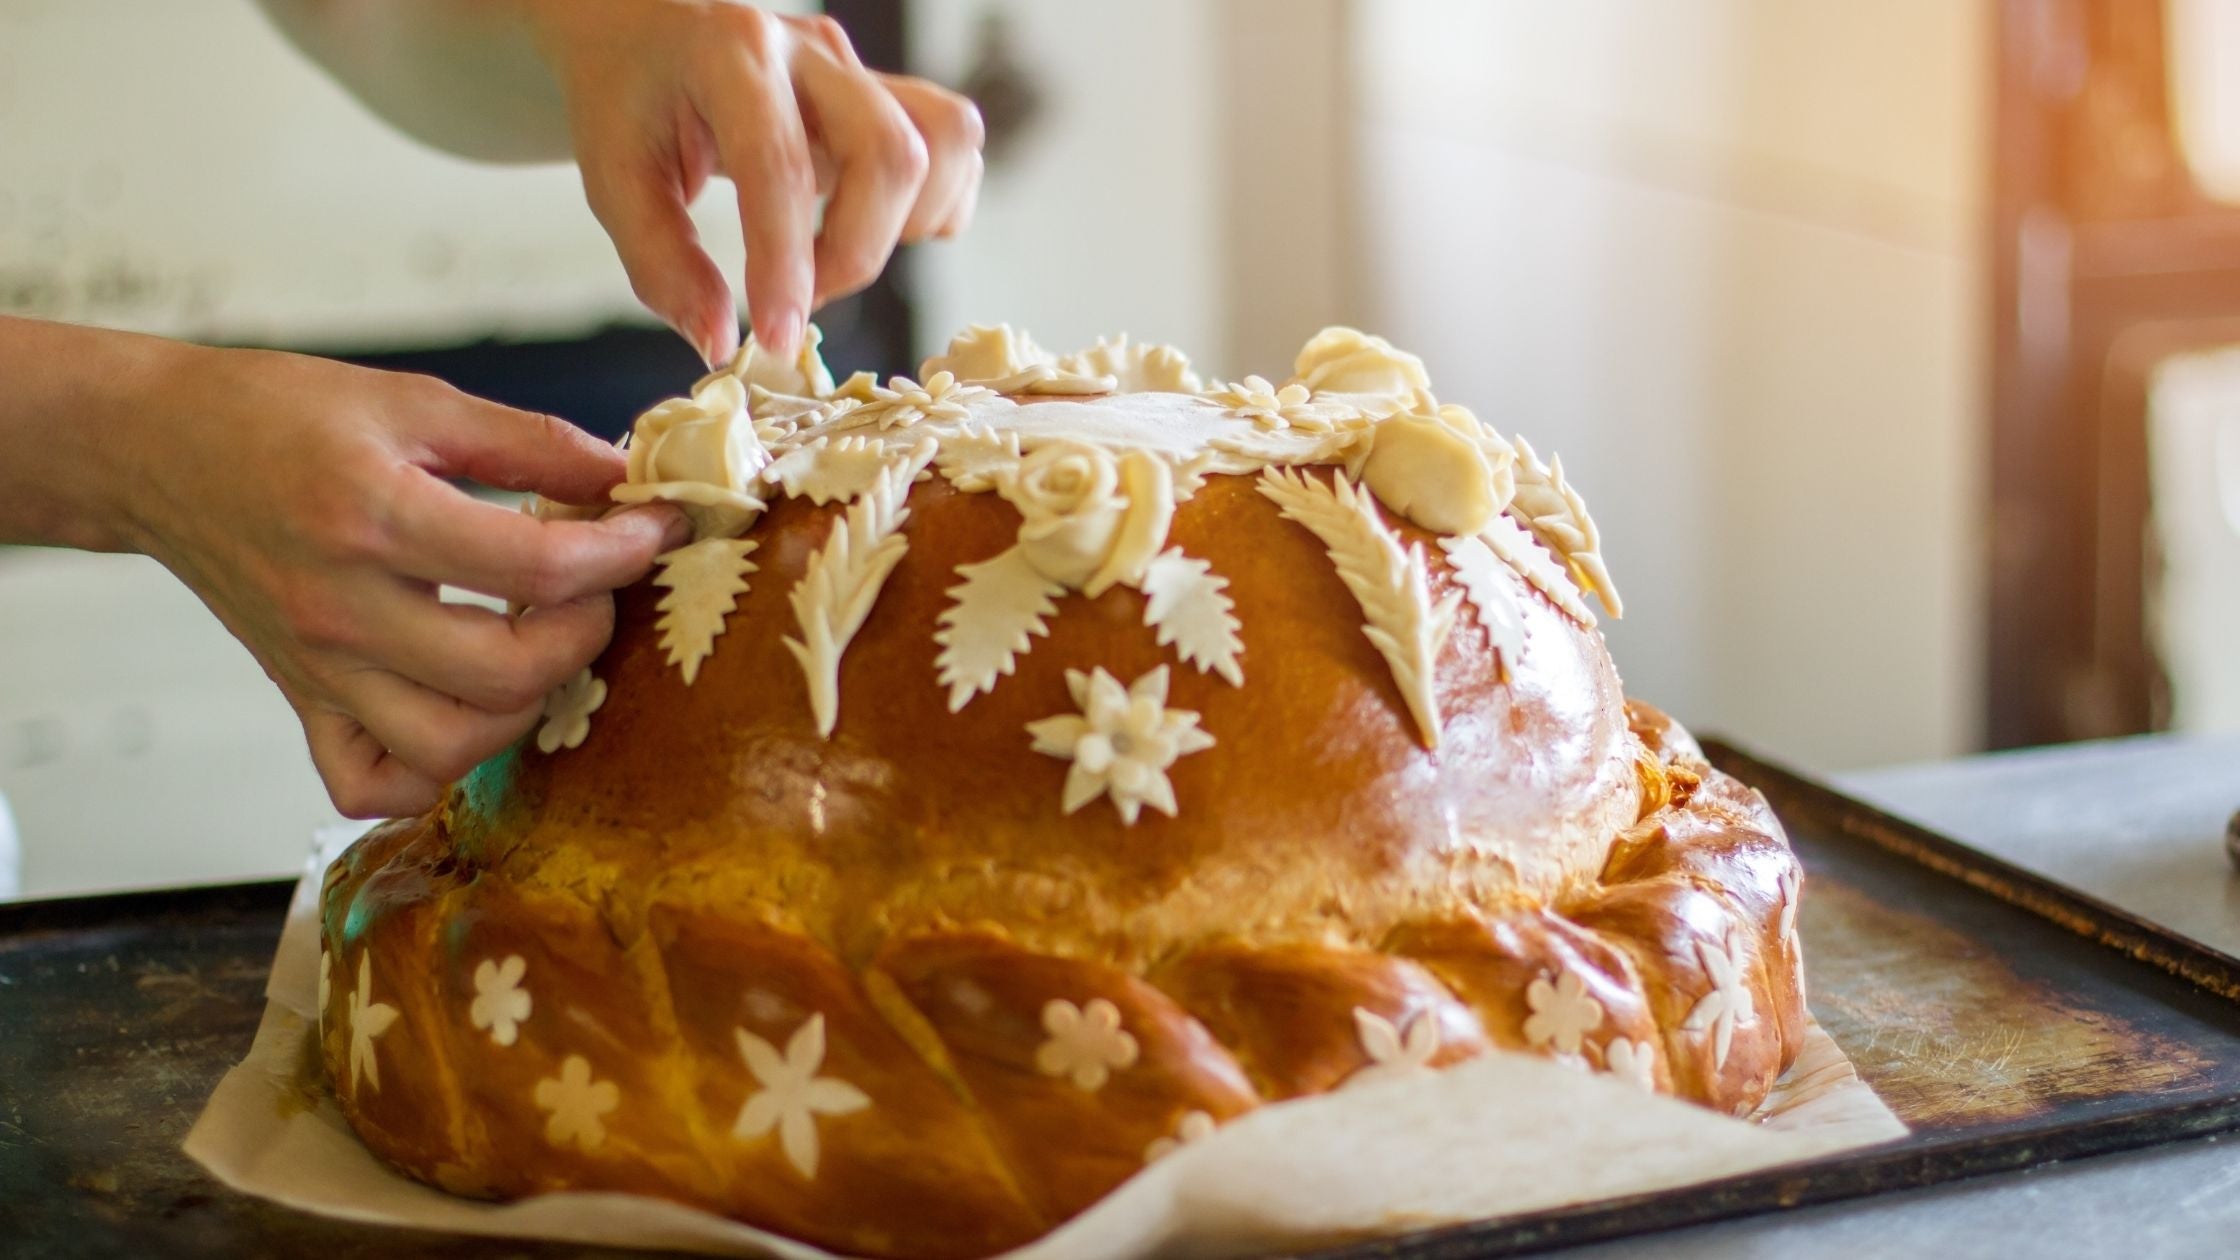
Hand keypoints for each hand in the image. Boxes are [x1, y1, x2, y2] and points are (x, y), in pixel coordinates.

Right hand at [113, 343, 686, 817]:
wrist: (159, 450)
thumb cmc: (280, 418)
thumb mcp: (413, 401)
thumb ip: (526, 440)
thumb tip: (623, 472)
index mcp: (373, 517)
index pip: (534, 569)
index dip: (620, 552)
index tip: (657, 526)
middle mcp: (341, 608)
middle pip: (505, 674)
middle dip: (584, 634)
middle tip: (595, 588)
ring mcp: (318, 669)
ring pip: (450, 748)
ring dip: (523, 705)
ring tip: (537, 643)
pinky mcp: (301, 700)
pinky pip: (371, 784)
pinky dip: (430, 769)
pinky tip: (464, 706)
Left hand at [524, 1, 985, 363]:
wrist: (642, 26)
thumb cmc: (626, 99)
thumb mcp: (614, 182)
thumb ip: (663, 267)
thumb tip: (720, 343)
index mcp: (730, 56)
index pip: (781, 168)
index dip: (788, 267)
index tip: (776, 339)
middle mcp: (808, 49)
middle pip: (890, 153)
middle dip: (859, 251)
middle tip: (806, 296)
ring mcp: (857, 65)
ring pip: (943, 139)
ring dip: (912, 221)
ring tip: (845, 248)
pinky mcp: (885, 87)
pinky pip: (952, 140)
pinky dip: (936, 198)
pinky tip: (877, 222)